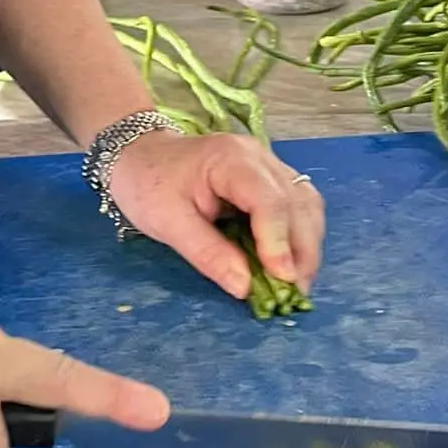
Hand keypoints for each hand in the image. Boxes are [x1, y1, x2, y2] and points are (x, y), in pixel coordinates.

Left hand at [106, 129, 322, 299]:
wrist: (140, 154)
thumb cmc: (147, 183)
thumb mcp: (166, 222)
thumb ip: (207, 254)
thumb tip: (244, 287)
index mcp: (230, 159)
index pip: (269, 200)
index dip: (280, 241)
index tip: (283, 278)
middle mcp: (258, 157)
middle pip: (298, 203)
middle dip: (302, 251)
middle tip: (295, 293)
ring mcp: (268, 165)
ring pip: (306, 205)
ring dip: (306, 246)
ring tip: (296, 284)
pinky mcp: (270, 179)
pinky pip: (297, 206)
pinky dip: (299, 237)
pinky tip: (289, 263)